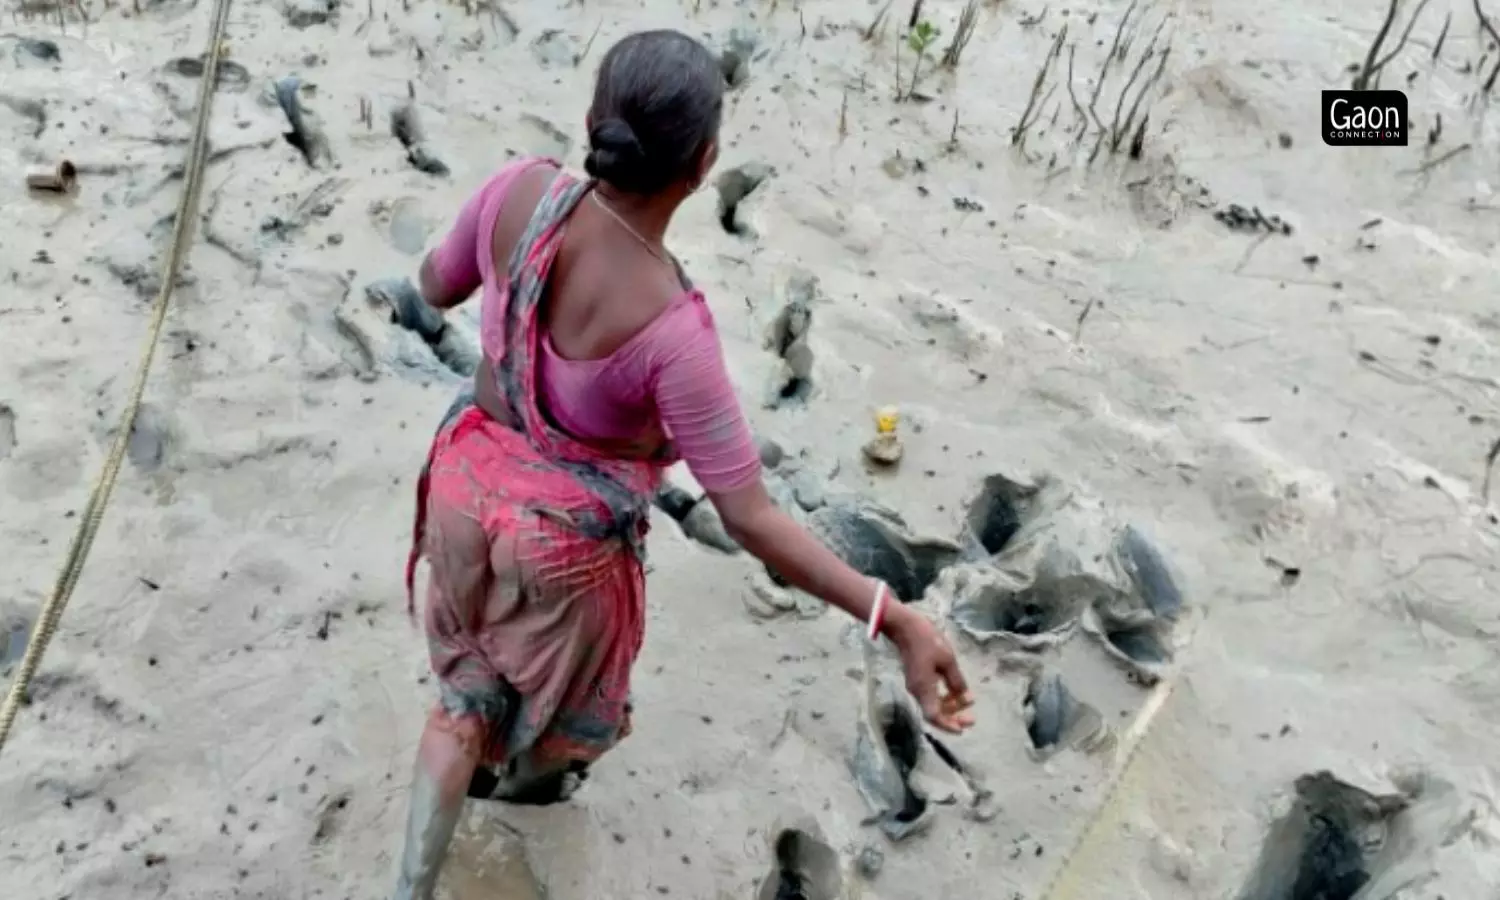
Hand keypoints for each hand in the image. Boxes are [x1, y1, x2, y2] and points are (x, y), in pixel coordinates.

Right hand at [886, 605, 974, 733]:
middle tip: (970, 719)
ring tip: (966, 705)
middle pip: (933, 713)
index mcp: (924, 688)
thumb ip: (957, 682)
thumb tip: (967, 700)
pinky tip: (954, 693)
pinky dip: (943, 698)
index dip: (948, 726)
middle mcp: (917, 691)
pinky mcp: (915, 679)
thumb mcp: (948, 660)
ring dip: (949, 708)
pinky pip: (929, 696)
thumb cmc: (927, 641)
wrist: (904, 627)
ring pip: (932, 705)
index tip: (963, 729)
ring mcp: (915, 685)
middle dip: (952, 718)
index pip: (934, 716)